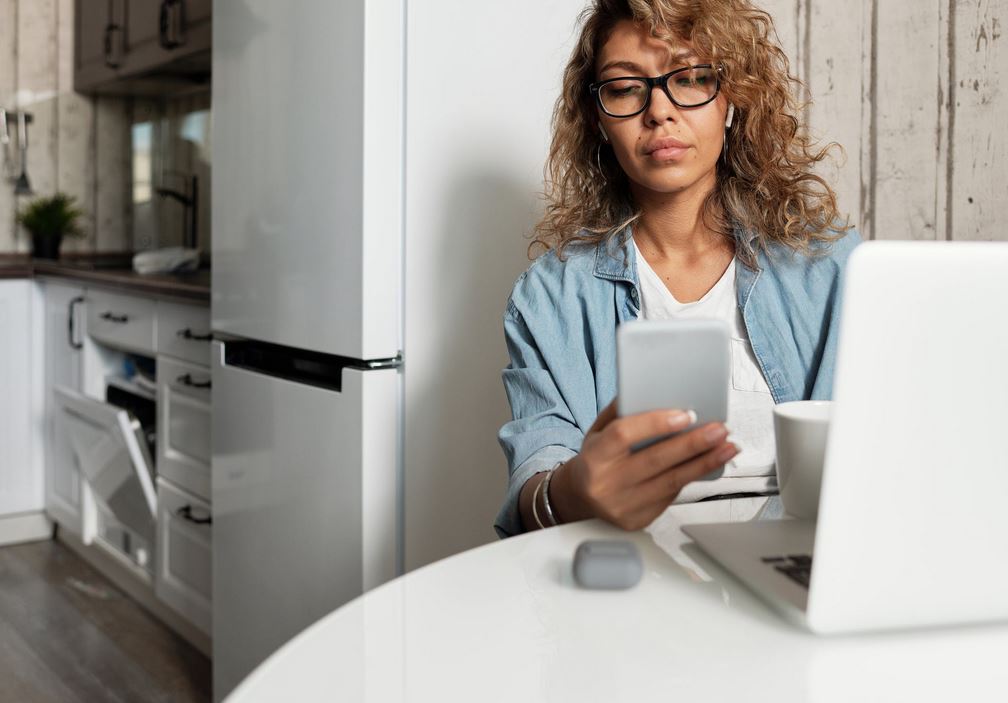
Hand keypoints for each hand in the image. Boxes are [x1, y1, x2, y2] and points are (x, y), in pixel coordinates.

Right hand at [550, 399, 738, 530]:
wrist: (579, 498)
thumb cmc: (595, 459)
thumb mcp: (597, 432)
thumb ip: (621, 413)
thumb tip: (653, 392)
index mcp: (594, 457)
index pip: (624, 435)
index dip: (655, 424)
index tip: (685, 415)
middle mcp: (606, 484)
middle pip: (655, 461)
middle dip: (693, 444)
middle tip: (718, 430)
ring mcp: (622, 506)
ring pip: (671, 482)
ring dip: (704, 463)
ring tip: (726, 447)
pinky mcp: (637, 520)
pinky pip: (671, 496)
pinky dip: (692, 478)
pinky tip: (709, 464)